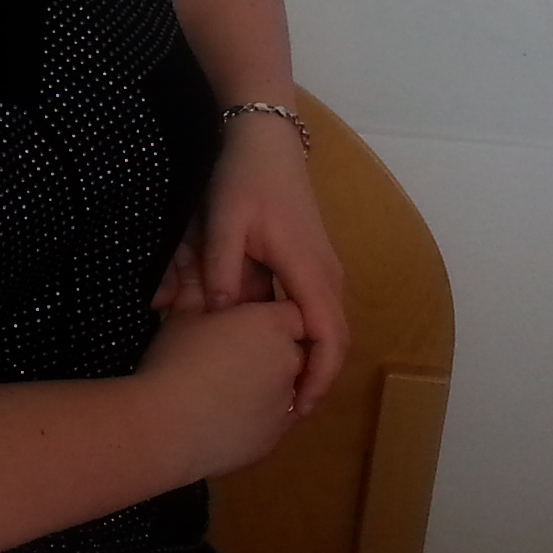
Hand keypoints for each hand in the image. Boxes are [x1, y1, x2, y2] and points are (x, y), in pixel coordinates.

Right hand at [136, 297, 306, 478]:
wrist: (165, 429)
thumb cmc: (173, 363)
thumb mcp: (181, 317)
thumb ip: (195, 287)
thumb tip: (189, 259)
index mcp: (271, 325)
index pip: (294, 313)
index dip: (274, 316)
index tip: (248, 322)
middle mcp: (289, 362)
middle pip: (295, 350)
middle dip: (272, 350)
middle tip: (232, 353)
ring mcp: (285, 405)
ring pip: (285, 389)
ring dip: (266, 385)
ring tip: (225, 387)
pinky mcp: (274, 440)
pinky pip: (273, 422)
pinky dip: (257, 417)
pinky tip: (224, 415)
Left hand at [155, 124, 351, 413]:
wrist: (266, 139)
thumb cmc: (246, 178)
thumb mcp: (224, 221)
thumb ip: (220, 269)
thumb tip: (218, 314)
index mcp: (310, 270)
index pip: (328, 338)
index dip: (317, 378)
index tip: (297, 409)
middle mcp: (326, 275)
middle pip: (334, 340)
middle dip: (314, 378)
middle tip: (283, 413)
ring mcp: (322, 269)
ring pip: (324, 326)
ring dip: (307, 358)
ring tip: (277, 390)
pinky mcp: (311, 263)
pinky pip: (313, 310)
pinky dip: (299, 335)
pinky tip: (269, 349)